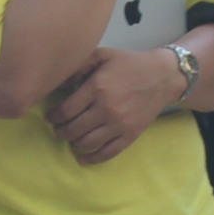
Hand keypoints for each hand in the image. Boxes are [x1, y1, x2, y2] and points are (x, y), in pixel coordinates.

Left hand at [45, 45, 189, 164]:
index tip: (50, 117)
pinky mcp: (130, 135)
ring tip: (70, 138)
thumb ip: (80, 65)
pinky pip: (107, 153)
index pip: (66, 110)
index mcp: (97, 88)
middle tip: (58, 129)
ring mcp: (119, 125)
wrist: (162, 77)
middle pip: (73, 129)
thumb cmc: (130, 64)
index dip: (54, 116)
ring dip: (73, 143)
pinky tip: (82, 158)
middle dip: (60, 131)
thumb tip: (60, 83)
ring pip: (87, 143)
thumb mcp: (103, 55)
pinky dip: (92, 159)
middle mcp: (106, 108)